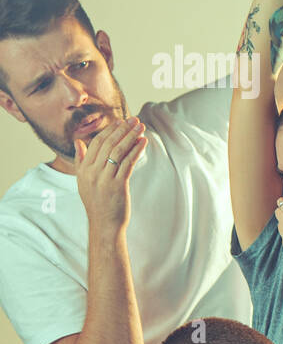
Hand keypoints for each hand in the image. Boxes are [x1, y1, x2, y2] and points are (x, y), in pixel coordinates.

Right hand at [74, 116, 146, 232]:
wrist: (104, 223)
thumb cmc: (97, 202)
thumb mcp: (84, 180)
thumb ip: (81, 160)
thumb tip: (78, 141)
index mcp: (83, 169)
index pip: (95, 143)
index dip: (109, 131)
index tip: (120, 121)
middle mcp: (92, 172)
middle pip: (108, 144)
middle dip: (122, 130)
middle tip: (134, 119)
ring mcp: (104, 178)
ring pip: (118, 151)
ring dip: (131, 137)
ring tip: (141, 127)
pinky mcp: (117, 185)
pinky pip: (127, 163)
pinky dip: (136, 151)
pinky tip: (143, 142)